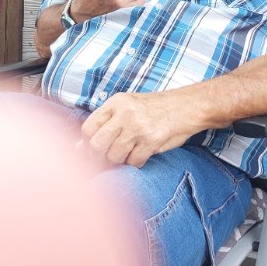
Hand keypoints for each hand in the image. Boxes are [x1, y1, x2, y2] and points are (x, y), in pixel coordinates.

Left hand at [81, 90, 201, 168]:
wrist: (188, 106)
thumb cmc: (155, 109)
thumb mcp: (129, 107)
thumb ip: (106, 124)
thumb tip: (78, 147)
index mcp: (116, 102)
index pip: (88, 128)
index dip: (87, 143)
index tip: (94, 149)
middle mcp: (125, 113)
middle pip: (97, 145)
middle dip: (100, 157)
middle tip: (109, 158)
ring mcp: (138, 127)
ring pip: (114, 156)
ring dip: (120, 160)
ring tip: (130, 152)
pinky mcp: (152, 140)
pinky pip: (133, 162)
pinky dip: (136, 163)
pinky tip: (142, 154)